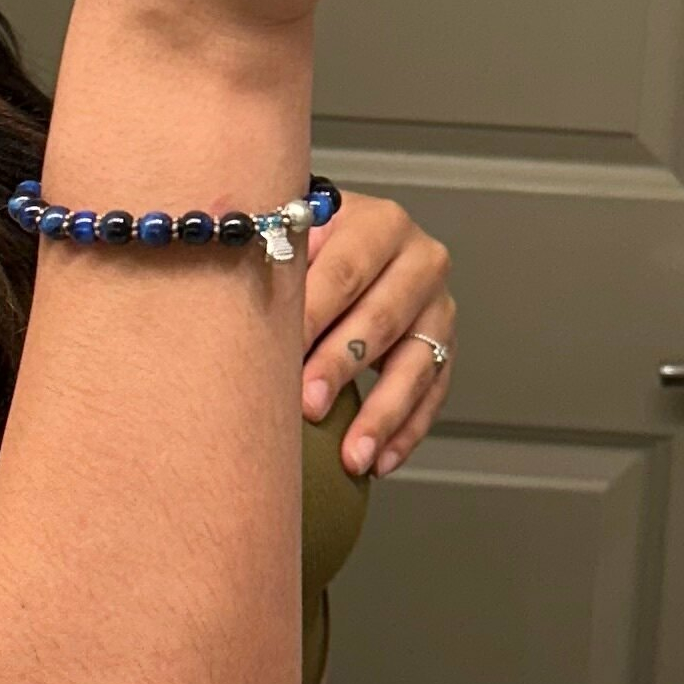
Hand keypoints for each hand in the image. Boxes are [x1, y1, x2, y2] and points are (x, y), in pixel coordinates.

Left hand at [302, 195, 454, 476]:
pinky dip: (406, 432)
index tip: (281, 356)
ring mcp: (438, 305)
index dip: (313, 315)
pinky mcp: (446, 346)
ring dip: (382, 414)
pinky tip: (380, 460)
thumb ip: (274, 260)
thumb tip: (237, 308)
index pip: (345, 270)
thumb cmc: (308, 246)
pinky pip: (434, 394)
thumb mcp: (292, 236)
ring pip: (417, 364)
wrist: (348, 243)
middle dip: (341, 366)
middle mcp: (419, 259)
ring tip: (353, 455)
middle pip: (380, 318)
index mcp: (379, 223)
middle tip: (309, 406)